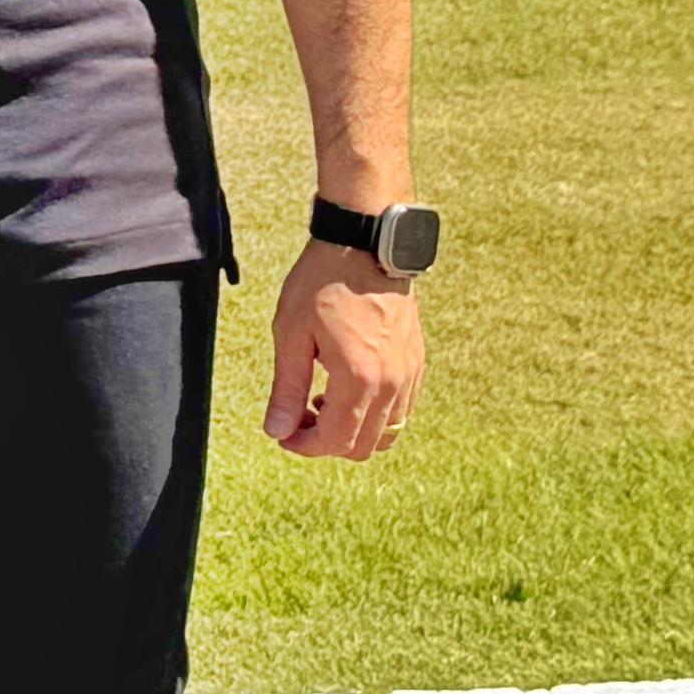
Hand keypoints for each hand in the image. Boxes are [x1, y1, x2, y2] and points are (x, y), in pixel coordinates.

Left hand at [266, 241, 422, 458]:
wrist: (364, 246)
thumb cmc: (321, 284)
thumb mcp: (291, 334)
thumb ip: (286, 388)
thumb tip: (276, 431)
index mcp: (359, 379)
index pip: (335, 440)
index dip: (305, 446)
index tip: (282, 435)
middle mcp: (392, 384)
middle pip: (363, 446)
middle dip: (327, 442)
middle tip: (297, 419)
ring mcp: (409, 374)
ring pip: (388, 433)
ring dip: (353, 430)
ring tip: (321, 402)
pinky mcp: (416, 363)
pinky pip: (401, 410)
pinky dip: (375, 415)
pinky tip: (347, 389)